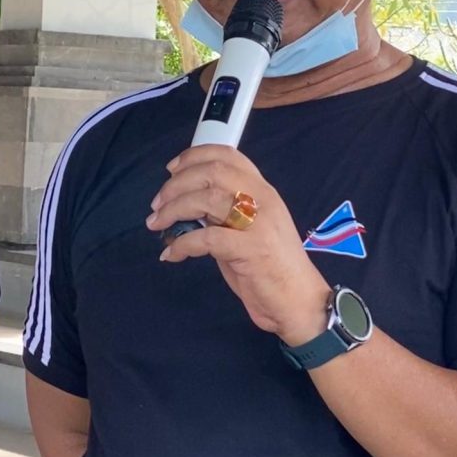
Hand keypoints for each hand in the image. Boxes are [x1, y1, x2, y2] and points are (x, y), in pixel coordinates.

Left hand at [145, 145, 329, 344]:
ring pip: (207, 198)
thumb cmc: (272, 266)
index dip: (195, 156)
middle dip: (177, 183)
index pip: (229, 155)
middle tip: (158, 202)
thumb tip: (186, 203)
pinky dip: (182, 244)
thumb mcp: (250, 227)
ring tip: (157, 224)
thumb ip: (225, 211)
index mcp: (263, 190)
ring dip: (173, 209)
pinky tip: (171, 254)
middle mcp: (263, 199)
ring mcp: (259, 222)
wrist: (299, 300)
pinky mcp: (252, 249)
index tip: (172, 169)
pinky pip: (206, 238)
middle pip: (213, 171)